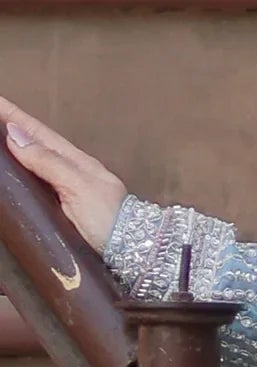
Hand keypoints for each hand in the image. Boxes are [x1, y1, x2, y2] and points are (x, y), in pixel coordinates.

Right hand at [1, 105, 127, 249]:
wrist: (133, 251)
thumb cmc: (111, 219)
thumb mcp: (79, 186)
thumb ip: (49, 162)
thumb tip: (15, 136)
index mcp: (73, 159)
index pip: (37, 131)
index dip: (14, 115)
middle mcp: (68, 170)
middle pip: (33, 142)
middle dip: (10, 126)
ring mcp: (66, 188)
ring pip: (33, 160)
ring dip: (14, 147)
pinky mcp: (63, 208)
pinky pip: (36, 181)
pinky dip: (22, 170)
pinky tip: (14, 171)